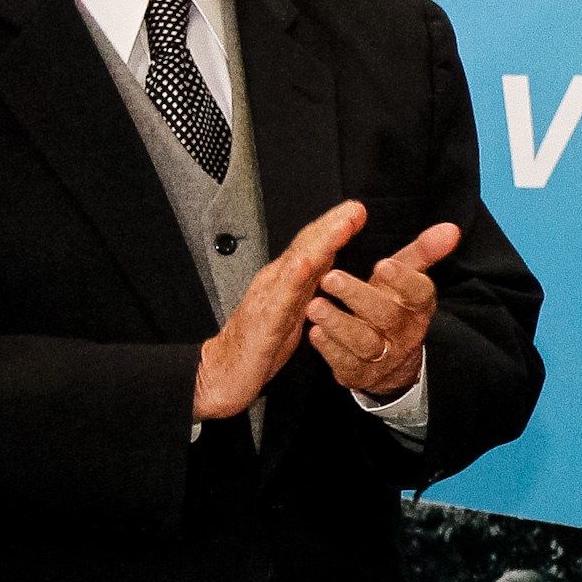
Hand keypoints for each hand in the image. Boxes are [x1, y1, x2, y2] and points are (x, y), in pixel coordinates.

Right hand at [195, 201, 362, 420]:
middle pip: (306, 247)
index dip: (335, 226)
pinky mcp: (263, 323)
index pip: (312, 245)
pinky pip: (280, 299)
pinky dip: (291, 279)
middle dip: (331, 225)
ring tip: (340, 226)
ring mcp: (268, 299)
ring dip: (319, 243)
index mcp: (286, 279)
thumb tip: (331, 255)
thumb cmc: (261, 340)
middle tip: (354, 209)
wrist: (223, 372)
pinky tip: (304, 265)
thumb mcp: (295, 306)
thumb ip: (310, 280)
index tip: (357, 211)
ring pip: (296, 265)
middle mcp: (275, 282)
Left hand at [307, 220, 459, 397]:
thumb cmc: (392, 305)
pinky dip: (329, 348)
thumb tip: (451, 228)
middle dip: (358, 297)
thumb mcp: (408, 278)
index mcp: (418, 306)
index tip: (382, 264)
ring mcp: (383, 356)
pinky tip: (315, 332)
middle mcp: (405, 332)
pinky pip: (345, 363)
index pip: (419, 293)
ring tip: (315, 305)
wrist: (390, 359)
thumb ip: (425, 252)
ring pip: (365, 342)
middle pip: (387, 316)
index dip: (403, 280)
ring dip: (339, 323)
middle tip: (330, 277)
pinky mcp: (359, 374)